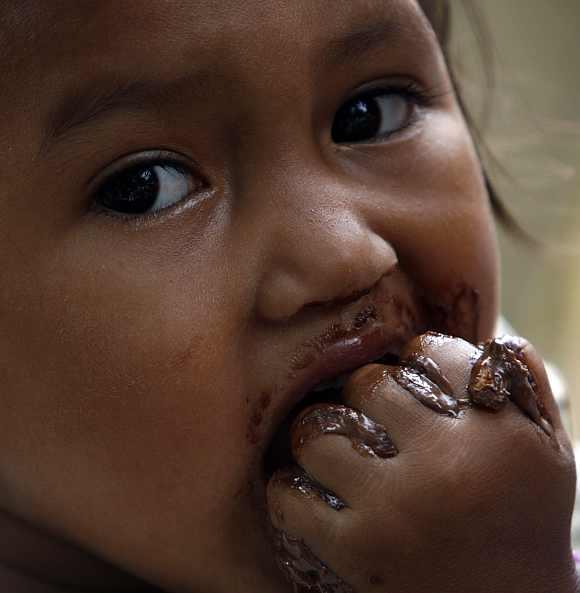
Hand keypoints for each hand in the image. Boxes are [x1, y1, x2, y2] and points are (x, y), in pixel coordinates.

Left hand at [267, 333, 578, 592]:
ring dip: (318, 434)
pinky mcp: (357, 552)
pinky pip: (292, 498)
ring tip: (334, 446)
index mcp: (497, 434)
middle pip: (367, 384)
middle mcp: (445, 464)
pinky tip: (307, 490)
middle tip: (371, 412)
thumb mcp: (552, 456)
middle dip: (366, 392)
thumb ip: (532, 391)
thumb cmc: (527, 523)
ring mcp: (395, 509)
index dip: (419, 357)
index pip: (433, 351)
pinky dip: (288, 488)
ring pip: (318, 431)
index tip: (414, 379)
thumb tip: (502, 339)